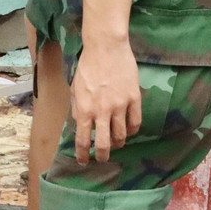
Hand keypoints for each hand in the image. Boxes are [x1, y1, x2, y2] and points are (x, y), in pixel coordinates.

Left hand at [70, 37, 141, 163]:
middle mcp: (102, 110)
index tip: (83, 161)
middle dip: (102, 156)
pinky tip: (128, 131)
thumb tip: (80, 126)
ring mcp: (120, 105)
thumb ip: (78, 108)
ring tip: (115, 143)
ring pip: (122, 135)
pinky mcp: (134, 99)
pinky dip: (132, 131)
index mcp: (84, 108)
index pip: (83, 139)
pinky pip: (135, 123)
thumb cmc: (87, 66)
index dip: (83, 154)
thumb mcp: (75, 88)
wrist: (106, 48)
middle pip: (104, 143)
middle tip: (102, 159)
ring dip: (118, 143)